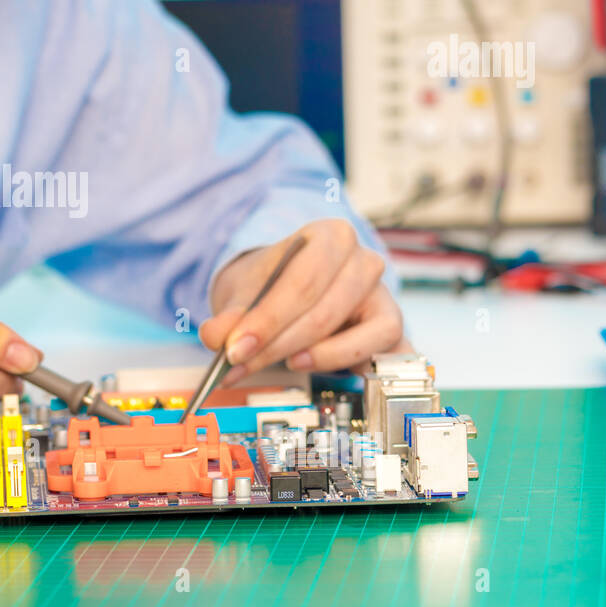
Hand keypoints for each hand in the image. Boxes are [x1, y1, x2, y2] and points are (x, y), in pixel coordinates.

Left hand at [201, 219, 409, 381]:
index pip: (302, 281)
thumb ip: (229, 315)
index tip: (236, 347)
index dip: (268, 319)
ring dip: (321, 356)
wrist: (286, 291)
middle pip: (325, 311)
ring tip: (288, 362)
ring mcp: (383, 297)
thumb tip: (216, 337)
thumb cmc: (271, 287)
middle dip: (279, 344)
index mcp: (331, 237)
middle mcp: (363, 262)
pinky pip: (389, 353)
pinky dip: (361, 366)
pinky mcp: (390, 331)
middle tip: (243, 363)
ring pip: (364, 333)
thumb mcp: (243, 293)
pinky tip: (325, 370)